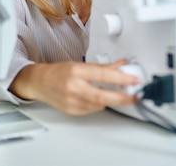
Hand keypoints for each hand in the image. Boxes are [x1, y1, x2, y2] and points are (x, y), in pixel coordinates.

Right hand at [9, 59, 140, 115]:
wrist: (39, 82)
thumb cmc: (59, 72)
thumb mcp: (80, 64)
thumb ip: (102, 67)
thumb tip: (121, 65)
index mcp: (77, 72)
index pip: (103, 75)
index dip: (122, 79)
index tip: (135, 80)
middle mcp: (74, 87)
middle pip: (103, 96)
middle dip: (123, 98)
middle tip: (136, 96)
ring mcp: (72, 101)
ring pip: (99, 105)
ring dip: (112, 100)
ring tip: (120, 94)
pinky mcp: (72, 111)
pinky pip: (92, 110)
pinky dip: (99, 105)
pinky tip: (100, 99)